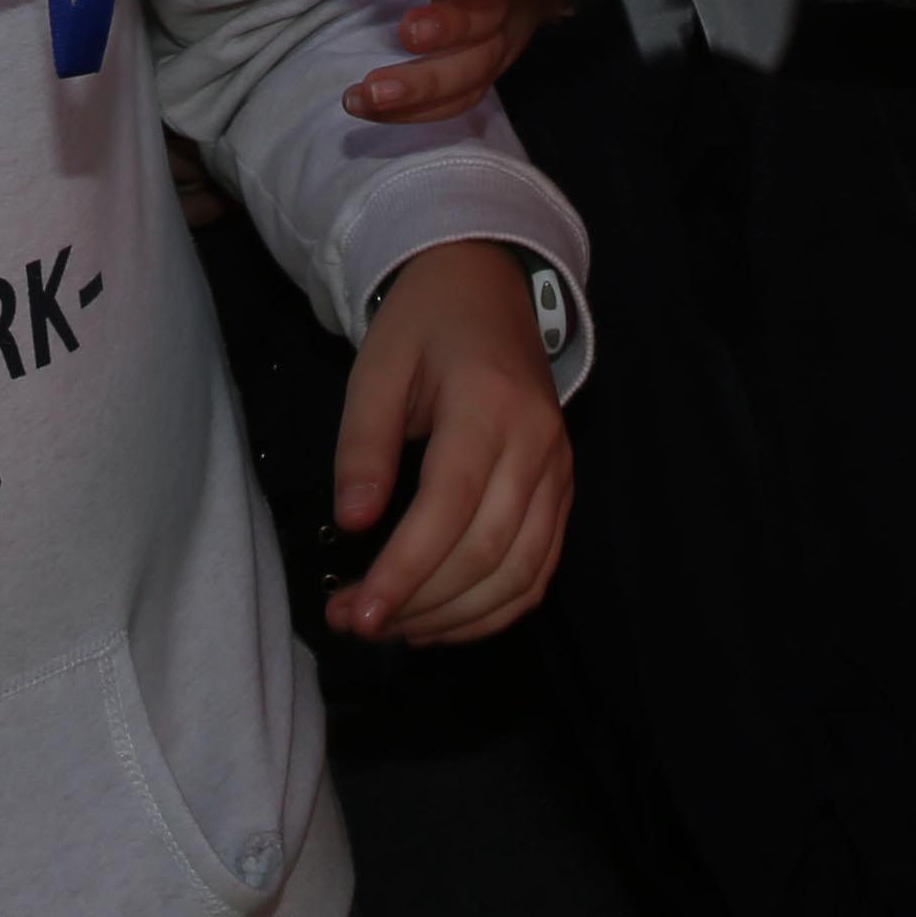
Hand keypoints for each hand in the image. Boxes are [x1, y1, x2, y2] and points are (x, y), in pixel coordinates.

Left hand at [275, 0, 565, 120]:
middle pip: (488, 11)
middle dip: (450, 25)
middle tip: (406, 33)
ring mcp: (504, 30)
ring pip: (477, 66)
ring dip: (426, 84)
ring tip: (369, 94)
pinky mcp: (491, 61)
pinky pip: (465, 95)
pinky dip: (422, 110)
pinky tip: (371, 109)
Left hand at [329, 242, 575, 643]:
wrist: (488, 288)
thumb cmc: (426, 324)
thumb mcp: (377, 364)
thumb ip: (363, 443)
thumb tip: (352, 524)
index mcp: (488, 403)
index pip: (450, 507)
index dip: (405, 570)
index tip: (359, 612)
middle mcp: (537, 444)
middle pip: (487, 551)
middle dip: (420, 602)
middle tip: (356, 623)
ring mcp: (559, 471)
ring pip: (519, 573)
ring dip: (454, 617)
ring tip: (392, 628)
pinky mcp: (563, 492)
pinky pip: (539, 570)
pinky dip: (493, 611)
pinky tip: (442, 621)